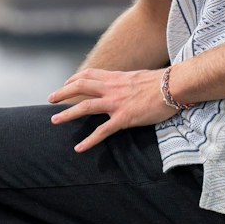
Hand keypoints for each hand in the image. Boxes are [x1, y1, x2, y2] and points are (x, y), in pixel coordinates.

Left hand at [46, 68, 171, 151]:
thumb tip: (126, 83)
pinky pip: (102, 131)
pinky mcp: (124, 118)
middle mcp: (112, 88)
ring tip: (54, 120)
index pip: (89, 75)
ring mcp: (116, 103)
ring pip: (85, 107)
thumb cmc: (163, 82)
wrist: (174, 86)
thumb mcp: (139, 76)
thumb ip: (127, 81)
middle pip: (80, 87)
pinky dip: (89, 140)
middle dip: (62, 93)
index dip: (74, 79)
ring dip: (67, 114)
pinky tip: (79, 148)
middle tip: (50, 99)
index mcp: (115, 77)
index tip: (66, 84)